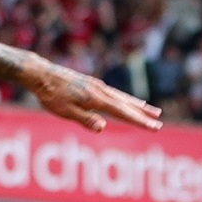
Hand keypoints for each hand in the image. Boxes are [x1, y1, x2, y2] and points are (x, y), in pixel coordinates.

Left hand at [23, 59, 162, 133]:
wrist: (42, 74)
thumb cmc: (51, 95)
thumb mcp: (66, 111)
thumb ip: (85, 119)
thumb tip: (103, 127)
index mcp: (96, 99)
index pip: (123, 112)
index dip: (139, 121)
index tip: (154, 127)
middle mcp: (101, 90)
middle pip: (127, 104)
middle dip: (143, 114)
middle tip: (159, 121)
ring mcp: (98, 86)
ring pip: (123, 97)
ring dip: (138, 105)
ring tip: (152, 110)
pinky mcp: (93, 84)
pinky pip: (115, 93)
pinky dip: (126, 98)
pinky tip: (127, 101)